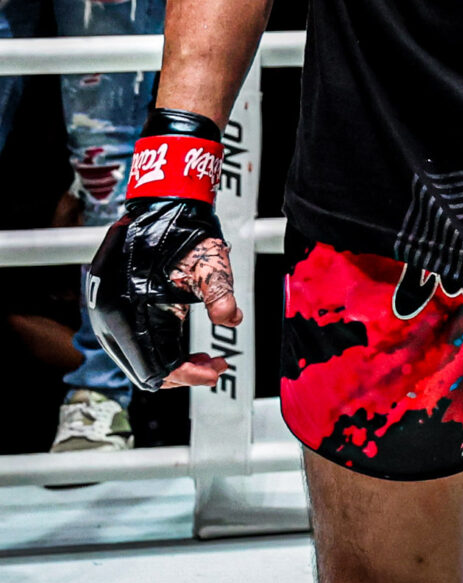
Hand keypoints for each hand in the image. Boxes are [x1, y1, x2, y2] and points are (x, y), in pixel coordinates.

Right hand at [84, 108, 235, 390]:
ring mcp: (110, 314)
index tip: (215, 371)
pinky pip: (134, 345)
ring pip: (138, 360)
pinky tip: (188, 348)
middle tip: (216, 366)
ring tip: (207, 360)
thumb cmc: (186, 232)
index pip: (154, 364)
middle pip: (145, 368)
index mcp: (130, 308)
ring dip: (171, 365)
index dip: (186, 374)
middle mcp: (112, 316)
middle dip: (182, 373)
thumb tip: (232, 319)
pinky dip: (160, 352)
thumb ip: (220, 293)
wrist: (162, 207)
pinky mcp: (116, 310)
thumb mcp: (210, 262)